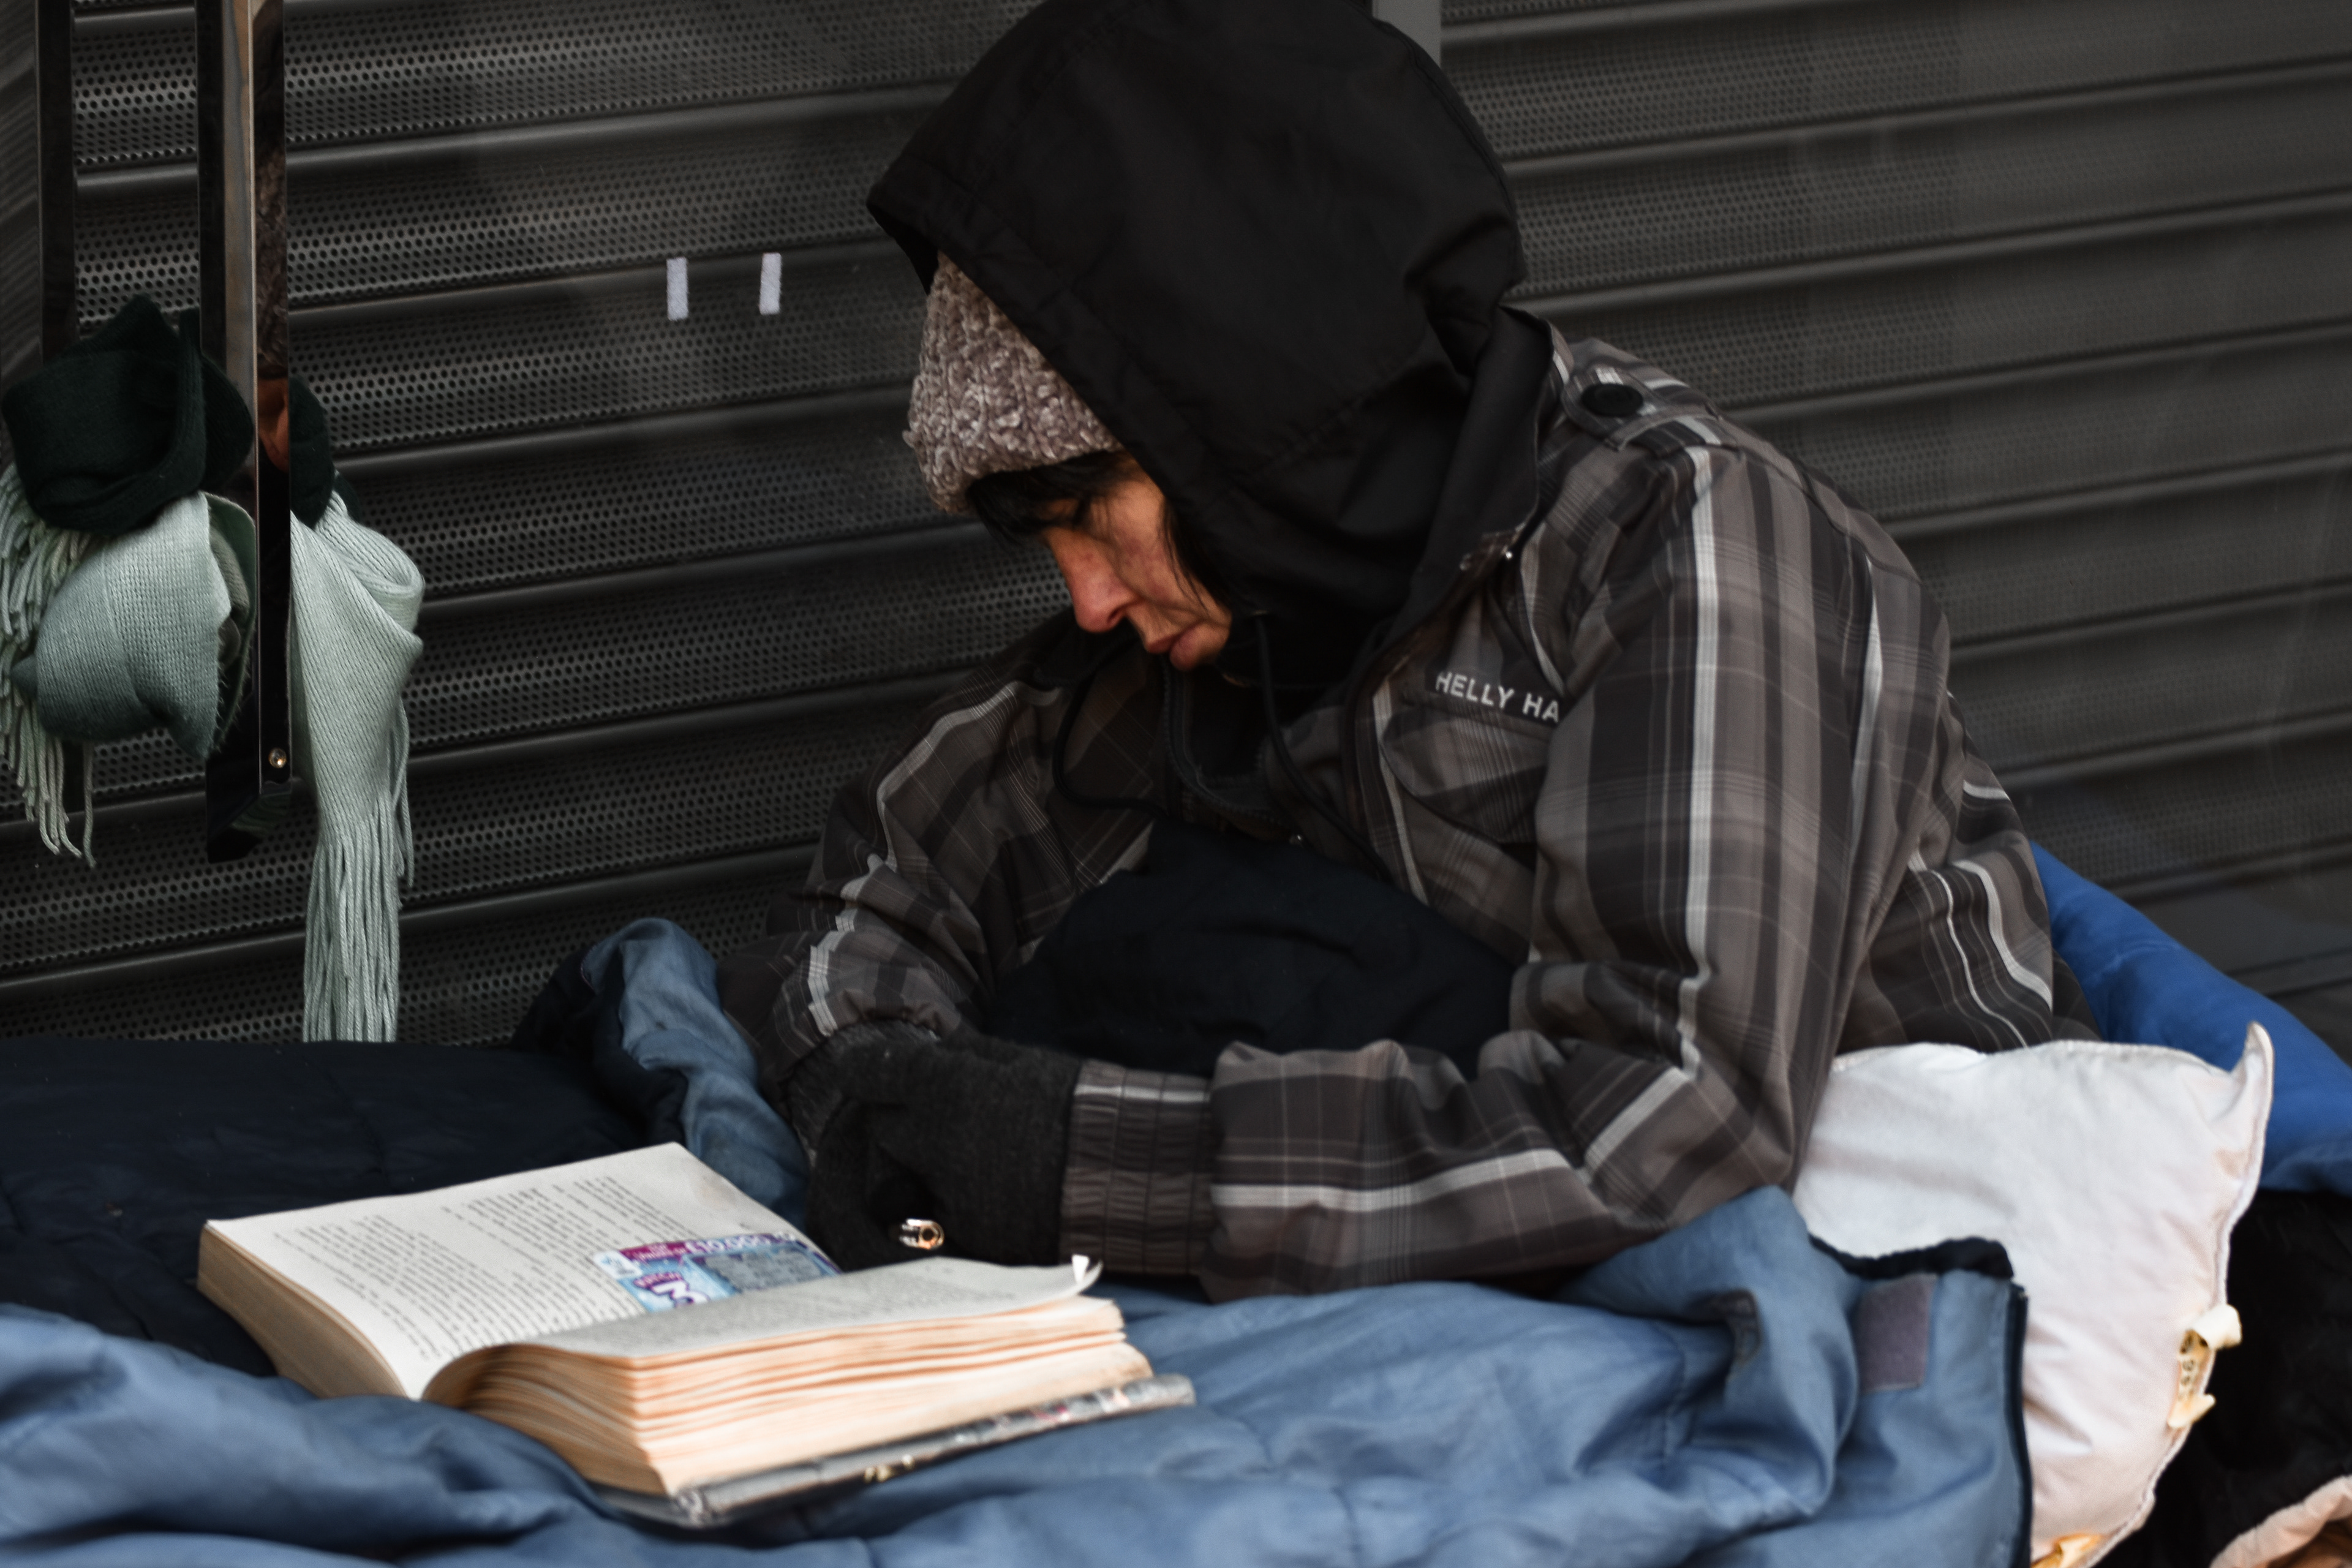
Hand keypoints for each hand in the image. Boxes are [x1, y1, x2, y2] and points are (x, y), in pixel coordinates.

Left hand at [801, 1023, 1081, 1269]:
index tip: (877, 1075)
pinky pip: (934, 1220)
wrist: (1129, 1172)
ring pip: (899, 1182)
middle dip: (897, 1123)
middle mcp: (933, 1143)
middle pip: (881, 1131)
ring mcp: (947, 1195)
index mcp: (945, 1089)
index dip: (871, 1073)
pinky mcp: (968, 1237)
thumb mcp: (1022, 1061)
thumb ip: (968, 1057)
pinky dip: (945, 1207)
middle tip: (930, 1118)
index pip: (870, 1074)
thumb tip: (938, 1053)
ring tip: (955, 1161)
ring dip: (914, 1170)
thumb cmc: (1080, 1104)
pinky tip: (983, 1193)